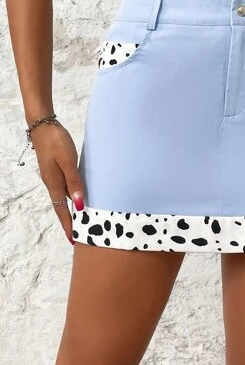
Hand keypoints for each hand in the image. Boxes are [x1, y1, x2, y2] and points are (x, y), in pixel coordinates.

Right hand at [30, 122, 84, 244]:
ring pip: (63, 197)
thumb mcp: (68, 161)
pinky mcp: (55, 168)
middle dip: (69, 221)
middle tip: (78, 235)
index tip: (73, 240)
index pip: (61, 210)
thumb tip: (78, 205)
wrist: (43, 125)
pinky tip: (78, 196)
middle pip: (61, 207)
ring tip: (81, 219)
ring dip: (70, 209)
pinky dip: (71, 196)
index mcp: (54, 183)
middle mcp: (52, 182)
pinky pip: (64, 187)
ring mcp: (53, 175)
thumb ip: (74, 182)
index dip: (68, 225)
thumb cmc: (57, 142)